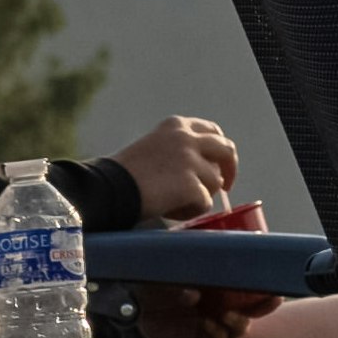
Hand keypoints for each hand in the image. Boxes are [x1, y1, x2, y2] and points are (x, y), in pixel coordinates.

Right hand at [108, 115, 239, 215]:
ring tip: (172, 204)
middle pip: (226, 150)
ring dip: (199, 196)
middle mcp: (186, 137)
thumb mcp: (155, 149)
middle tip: (226, 189)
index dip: (220, 151)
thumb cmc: (124, 176)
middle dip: (230, 170)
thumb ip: (180, 153)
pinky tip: (168, 211)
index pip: (213, 131)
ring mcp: (190, 160)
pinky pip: (204, 203)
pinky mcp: (191, 184)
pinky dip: (190, 211)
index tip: (220, 166)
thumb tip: (210, 172)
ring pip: (215, 183)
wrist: (107, 189)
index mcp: (176, 126)